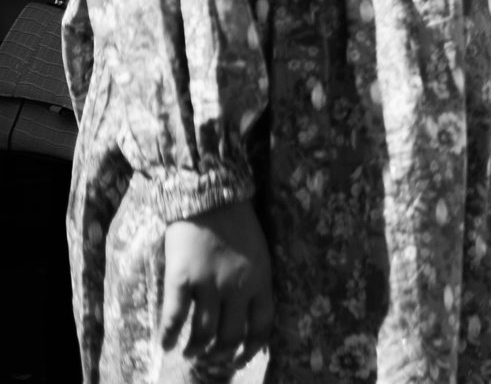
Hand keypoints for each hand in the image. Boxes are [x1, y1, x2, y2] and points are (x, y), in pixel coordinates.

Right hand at [159, 199, 272, 371]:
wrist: (209, 193)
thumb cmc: (237, 222)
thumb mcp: (259, 253)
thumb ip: (255, 282)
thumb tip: (247, 313)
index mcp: (261, 279)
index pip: (262, 327)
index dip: (251, 350)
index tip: (239, 360)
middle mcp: (237, 286)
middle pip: (230, 336)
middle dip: (219, 354)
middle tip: (208, 356)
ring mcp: (209, 283)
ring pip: (203, 334)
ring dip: (194, 349)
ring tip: (188, 351)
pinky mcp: (182, 277)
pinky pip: (174, 317)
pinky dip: (168, 336)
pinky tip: (165, 343)